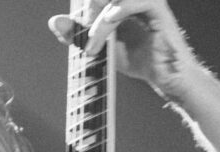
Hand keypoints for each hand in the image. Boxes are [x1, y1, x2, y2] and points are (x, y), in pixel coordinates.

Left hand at [49, 0, 201, 100]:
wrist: (165, 76)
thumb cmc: (138, 60)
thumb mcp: (101, 47)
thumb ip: (77, 34)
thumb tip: (54, 21)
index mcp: (120, 2)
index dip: (82, 12)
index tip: (74, 31)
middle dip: (87, 14)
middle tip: (82, 34)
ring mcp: (145, 0)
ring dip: (98, 20)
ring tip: (93, 41)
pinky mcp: (156, 8)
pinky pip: (134, 1)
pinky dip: (117, 11)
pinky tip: (109, 23)